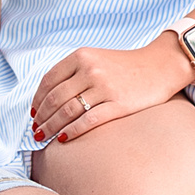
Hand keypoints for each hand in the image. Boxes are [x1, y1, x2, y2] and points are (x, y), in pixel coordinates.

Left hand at [29, 37, 194, 146]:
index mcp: (82, 56)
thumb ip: (74, 72)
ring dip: (52, 126)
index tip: (33, 113)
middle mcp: (91, 70)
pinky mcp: (118, 104)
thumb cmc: (126, 66)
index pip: (50, 80)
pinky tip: (64, 138)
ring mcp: (105, 87)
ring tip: (44, 136)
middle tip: (35, 130)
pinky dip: (72, 131)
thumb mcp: (97, 58)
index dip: (37, 99)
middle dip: (41, 117)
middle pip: (56, 98)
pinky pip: (88, 121)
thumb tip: (49, 98)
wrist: (160, 66)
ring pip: (68, 111)